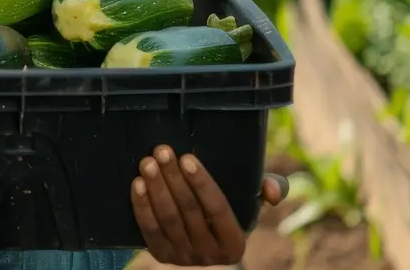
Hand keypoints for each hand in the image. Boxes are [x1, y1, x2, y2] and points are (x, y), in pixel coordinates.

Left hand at [131, 145, 288, 266]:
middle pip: (189, 212)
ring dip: (155, 189)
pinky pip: (149, 231)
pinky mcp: (162, 256)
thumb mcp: (251, 202)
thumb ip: (271, 189)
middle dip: (173, 178)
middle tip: (162, 151)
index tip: (187, 158)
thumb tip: (272, 188)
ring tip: (147, 162)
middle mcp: (211, 255)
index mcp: (235, 243)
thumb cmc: (226, 210)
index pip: (218, 209)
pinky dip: (142, 206)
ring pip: (168, 220)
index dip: (202, 183)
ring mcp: (185, 258)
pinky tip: (137, 184)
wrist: (201, 238)